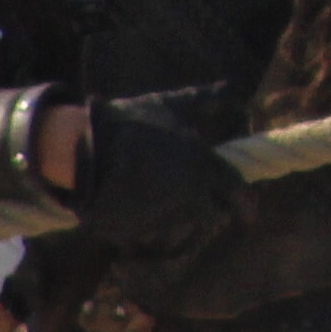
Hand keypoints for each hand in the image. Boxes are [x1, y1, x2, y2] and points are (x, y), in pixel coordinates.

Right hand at [68, 87, 247, 240]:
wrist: (82, 146)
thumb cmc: (131, 121)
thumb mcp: (171, 104)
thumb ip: (205, 99)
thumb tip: (231, 87)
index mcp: (204, 166)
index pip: (239, 195)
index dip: (247, 206)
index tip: (249, 215)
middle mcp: (190, 196)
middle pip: (213, 218)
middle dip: (210, 215)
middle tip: (203, 210)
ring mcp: (163, 219)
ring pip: (182, 233)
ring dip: (177, 226)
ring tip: (164, 211)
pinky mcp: (136, 235)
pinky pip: (150, 244)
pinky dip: (148, 237)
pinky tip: (140, 222)